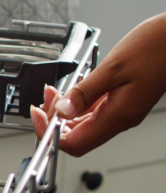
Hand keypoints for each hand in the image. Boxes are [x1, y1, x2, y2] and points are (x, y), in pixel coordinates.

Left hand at [31, 13, 165, 155]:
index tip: (38, 116)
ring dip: (63, 111)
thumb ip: (84, 92)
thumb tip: (62, 111)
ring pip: (82, 124)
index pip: (75, 144)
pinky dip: (76, 104)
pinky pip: (92, 112)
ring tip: (53, 92)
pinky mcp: (121, 102)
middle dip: (54, 121)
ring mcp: (121, 112)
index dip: (51, 134)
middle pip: (75, 136)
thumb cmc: (156, 48)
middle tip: (44, 100)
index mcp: (118, 116)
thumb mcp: (113, 68)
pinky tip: (70, 90)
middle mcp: (120, 119)